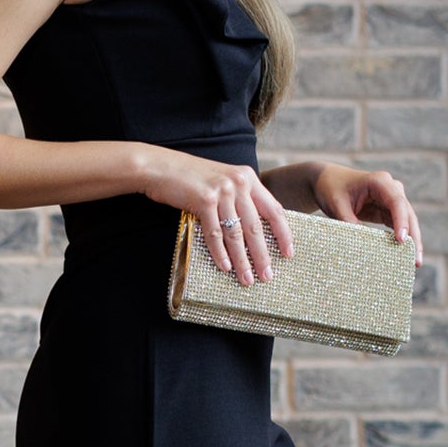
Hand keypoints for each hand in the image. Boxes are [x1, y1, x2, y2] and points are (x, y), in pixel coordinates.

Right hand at [144, 152, 294, 287]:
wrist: (159, 166)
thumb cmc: (189, 178)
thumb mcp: (221, 181)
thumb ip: (238, 198)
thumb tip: (250, 229)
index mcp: (248, 178)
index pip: (274, 209)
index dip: (283, 234)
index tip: (288, 254)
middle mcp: (239, 183)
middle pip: (256, 226)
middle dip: (262, 255)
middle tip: (267, 275)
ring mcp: (222, 191)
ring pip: (236, 233)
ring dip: (242, 260)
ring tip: (246, 279)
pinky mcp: (204, 200)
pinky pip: (215, 233)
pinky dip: (220, 253)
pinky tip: (225, 267)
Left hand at [310, 163, 423, 267]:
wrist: (326, 181)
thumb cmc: (331, 190)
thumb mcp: (337, 206)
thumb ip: (349, 223)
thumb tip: (362, 247)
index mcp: (379, 182)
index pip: (396, 202)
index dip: (401, 221)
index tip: (401, 240)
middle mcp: (391, 189)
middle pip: (407, 213)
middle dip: (414, 237)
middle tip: (416, 260)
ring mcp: (391, 199)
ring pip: (407, 222)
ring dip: (411, 242)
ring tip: (415, 263)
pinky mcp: (387, 210)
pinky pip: (398, 226)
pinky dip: (401, 240)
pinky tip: (404, 256)